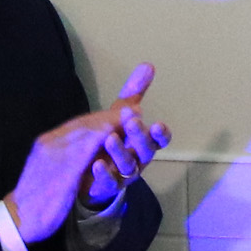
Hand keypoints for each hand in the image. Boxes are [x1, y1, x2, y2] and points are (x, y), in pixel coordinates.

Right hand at [11, 80, 156, 241]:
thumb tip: (88, 147)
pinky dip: (97, 142)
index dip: (102, 116)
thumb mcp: (50, 169)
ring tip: (130, 118)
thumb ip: (66, 154)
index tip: (124, 111)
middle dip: (110, 115)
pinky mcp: (58, 173)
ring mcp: (53, 157)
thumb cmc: (37, 195)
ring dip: (109, 124)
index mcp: (48, 143)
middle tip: (134, 109)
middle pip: (83, 125)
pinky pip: (80, 154)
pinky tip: (113, 137)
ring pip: (83, 135)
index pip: (78, 124)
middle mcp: (49, 144)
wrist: (18, 218)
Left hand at [76, 63, 169, 212]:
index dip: (161, 134)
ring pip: (128, 165)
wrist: (89, 169)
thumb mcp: (120, 113)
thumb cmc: (111, 138)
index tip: (158, 125)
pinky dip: (104, 173)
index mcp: (144, 141)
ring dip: (120, 151)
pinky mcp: (108, 186)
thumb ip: (134, 92)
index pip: (159, 139)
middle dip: (140, 136)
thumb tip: (148, 65)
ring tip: (110, 138)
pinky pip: (109, 182)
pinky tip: (96, 163)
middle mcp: (138, 158)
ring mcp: (124, 174)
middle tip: (131, 121)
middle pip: (146, 150)